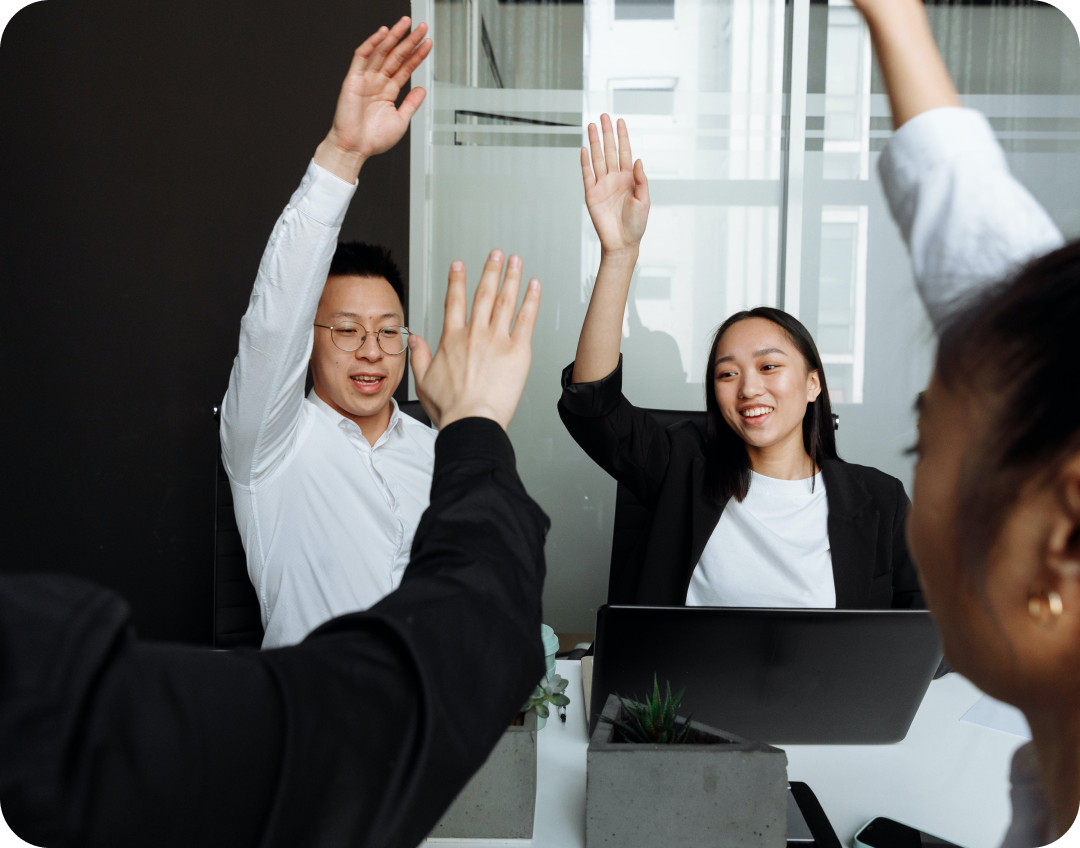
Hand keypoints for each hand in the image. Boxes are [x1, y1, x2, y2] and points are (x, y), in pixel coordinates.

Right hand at [314, 17, 432, 182]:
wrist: (354, 149)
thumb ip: (411, 103)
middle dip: (409, 41)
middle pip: (396, 56)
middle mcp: (377, 82)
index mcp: (388, 91)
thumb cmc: (373, 140)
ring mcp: (365, 79)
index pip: (405, 68)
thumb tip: (422, 89)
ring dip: (393, 36)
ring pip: (381, 52)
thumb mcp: (401, 120)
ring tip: (406, 23)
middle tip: (422, 27)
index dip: (417, 55)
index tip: (428, 44)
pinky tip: (383, 33)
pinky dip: (372, 43)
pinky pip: (362, 56)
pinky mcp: (353, 79)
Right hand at [408, 251, 540, 430]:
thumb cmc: (451, 408)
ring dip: (511, 277)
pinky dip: (531, 299)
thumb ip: (419, 356)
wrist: (472, 420)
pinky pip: (526, 318)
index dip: (457, 280)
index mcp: (452, 340)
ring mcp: (497, 340)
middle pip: (483, 293)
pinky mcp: (518, 350)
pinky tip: (534, 285)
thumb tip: (415, 340)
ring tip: (515, 261)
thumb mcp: (423, 381)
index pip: (454, 301)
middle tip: (496, 254)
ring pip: (505, 300)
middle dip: (490, 270)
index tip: (459, 265)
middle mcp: (475, 334)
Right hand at [581, 114, 649, 256]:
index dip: (622, 136)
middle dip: (607, 133)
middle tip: (604, 116)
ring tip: (592, 126)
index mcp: (629, 178)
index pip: (625, 152)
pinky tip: (585, 149)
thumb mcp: (644, 200)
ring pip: (597, 158)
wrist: (622, 243)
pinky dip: (585, 162)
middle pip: (609, 150)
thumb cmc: (636, 224)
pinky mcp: (591, 195)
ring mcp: (602, 185)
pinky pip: (587, 175)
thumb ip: (641, 180)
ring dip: (595, 142)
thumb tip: (637, 159)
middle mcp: (615, 178)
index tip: (620, 121)